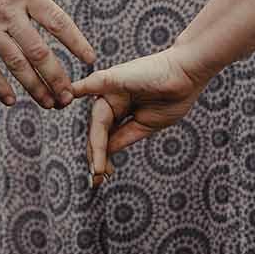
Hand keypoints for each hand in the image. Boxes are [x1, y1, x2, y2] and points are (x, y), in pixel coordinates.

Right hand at [0, 0, 94, 107]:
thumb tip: (40, 4)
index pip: (58, 22)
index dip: (77, 43)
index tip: (89, 58)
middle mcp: (9, 13)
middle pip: (40, 52)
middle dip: (57, 77)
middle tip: (68, 95)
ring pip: (17, 65)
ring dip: (35, 87)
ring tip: (48, 102)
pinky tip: (10, 99)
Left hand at [73, 47, 212, 184]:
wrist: (189, 75)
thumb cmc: (174, 97)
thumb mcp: (147, 125)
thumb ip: (123, 136)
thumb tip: (104, 152)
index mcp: (122, 110)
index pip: (105, 135)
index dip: (101, 156)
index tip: (100, 178)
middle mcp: (113, 99)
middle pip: (98, 130)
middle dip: (96, 154)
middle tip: (97, 177)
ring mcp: (111, 89)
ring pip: (97, 120)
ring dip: (95, 144)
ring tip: (98, 167)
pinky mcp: (112, 78)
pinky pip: (90, 85)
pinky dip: (76, 90)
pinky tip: (65, 100)